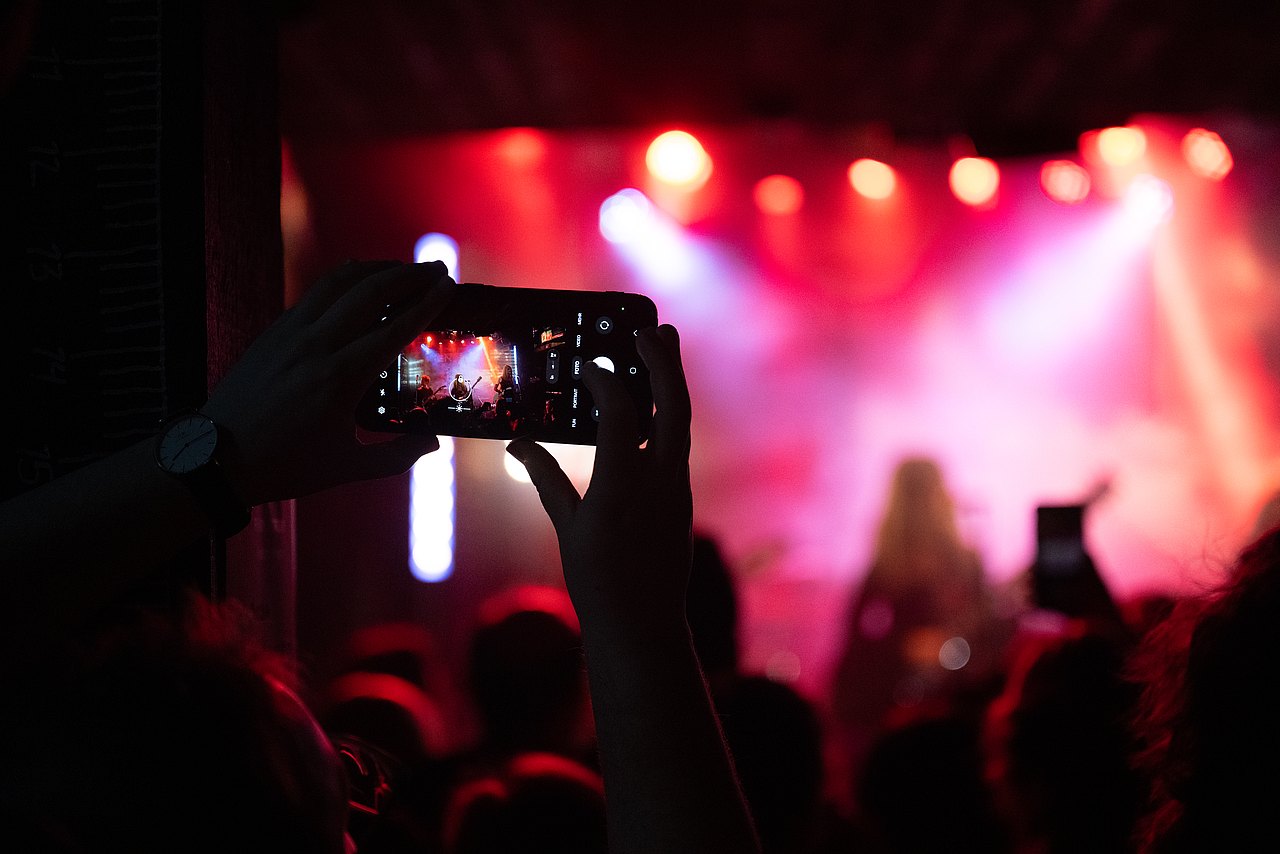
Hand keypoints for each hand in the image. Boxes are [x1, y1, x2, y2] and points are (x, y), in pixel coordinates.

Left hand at [204, 260, 456, 504]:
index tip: (448, 286)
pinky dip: (343, 280)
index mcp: (340, 378)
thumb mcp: (347, 468)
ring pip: (339, 282)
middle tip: (435, 270)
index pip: (394, 328)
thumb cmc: (285, 466)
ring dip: (376, 269)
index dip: (426, 303)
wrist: (217, 459)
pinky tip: (358, 283)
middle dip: (408, 275)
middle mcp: (317, 346)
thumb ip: (397, 456)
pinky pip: (315, 293)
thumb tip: (433, 443)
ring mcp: (291, 333)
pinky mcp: (273, 332)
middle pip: (370, 292)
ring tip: (401, 268)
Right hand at [509, 325, 692, 634]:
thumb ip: (545, 479)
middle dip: (663, 363)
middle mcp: (660, 480)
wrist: (643, 625)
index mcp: (624, 484)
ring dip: (671, 383)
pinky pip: (677, 445)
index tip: (589, 362)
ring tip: (661, 348)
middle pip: (672, 405)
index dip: (604, 380)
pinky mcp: (682, 499)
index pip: (620, 412)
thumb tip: (516, 445)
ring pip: (681, 422)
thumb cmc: (597, 580)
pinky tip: (653, 405)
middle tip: (651, 330)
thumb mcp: (568, 526)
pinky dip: (666, 416)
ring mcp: (678, 489)